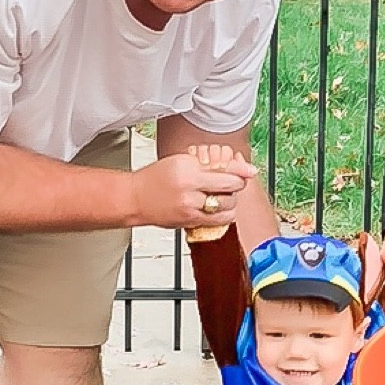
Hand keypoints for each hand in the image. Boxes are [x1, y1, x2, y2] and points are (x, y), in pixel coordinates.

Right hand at [128, 150, 257, 230]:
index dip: (241, 173)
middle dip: (236, 186)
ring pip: (227, 207)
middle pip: (230, 191)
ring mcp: (190, 209)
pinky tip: (218, 208)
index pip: (227, 173)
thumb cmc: (157, 177)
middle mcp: (190, 191)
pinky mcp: (190, 223)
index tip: (248, 172)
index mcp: (188, 171)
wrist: (136, 198)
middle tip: (230, 182)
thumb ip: (212, 165)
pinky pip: (218, 221)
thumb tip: (245, 170)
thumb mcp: (183, 161)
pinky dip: (224, 214)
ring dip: (231, 201)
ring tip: (222, 194)